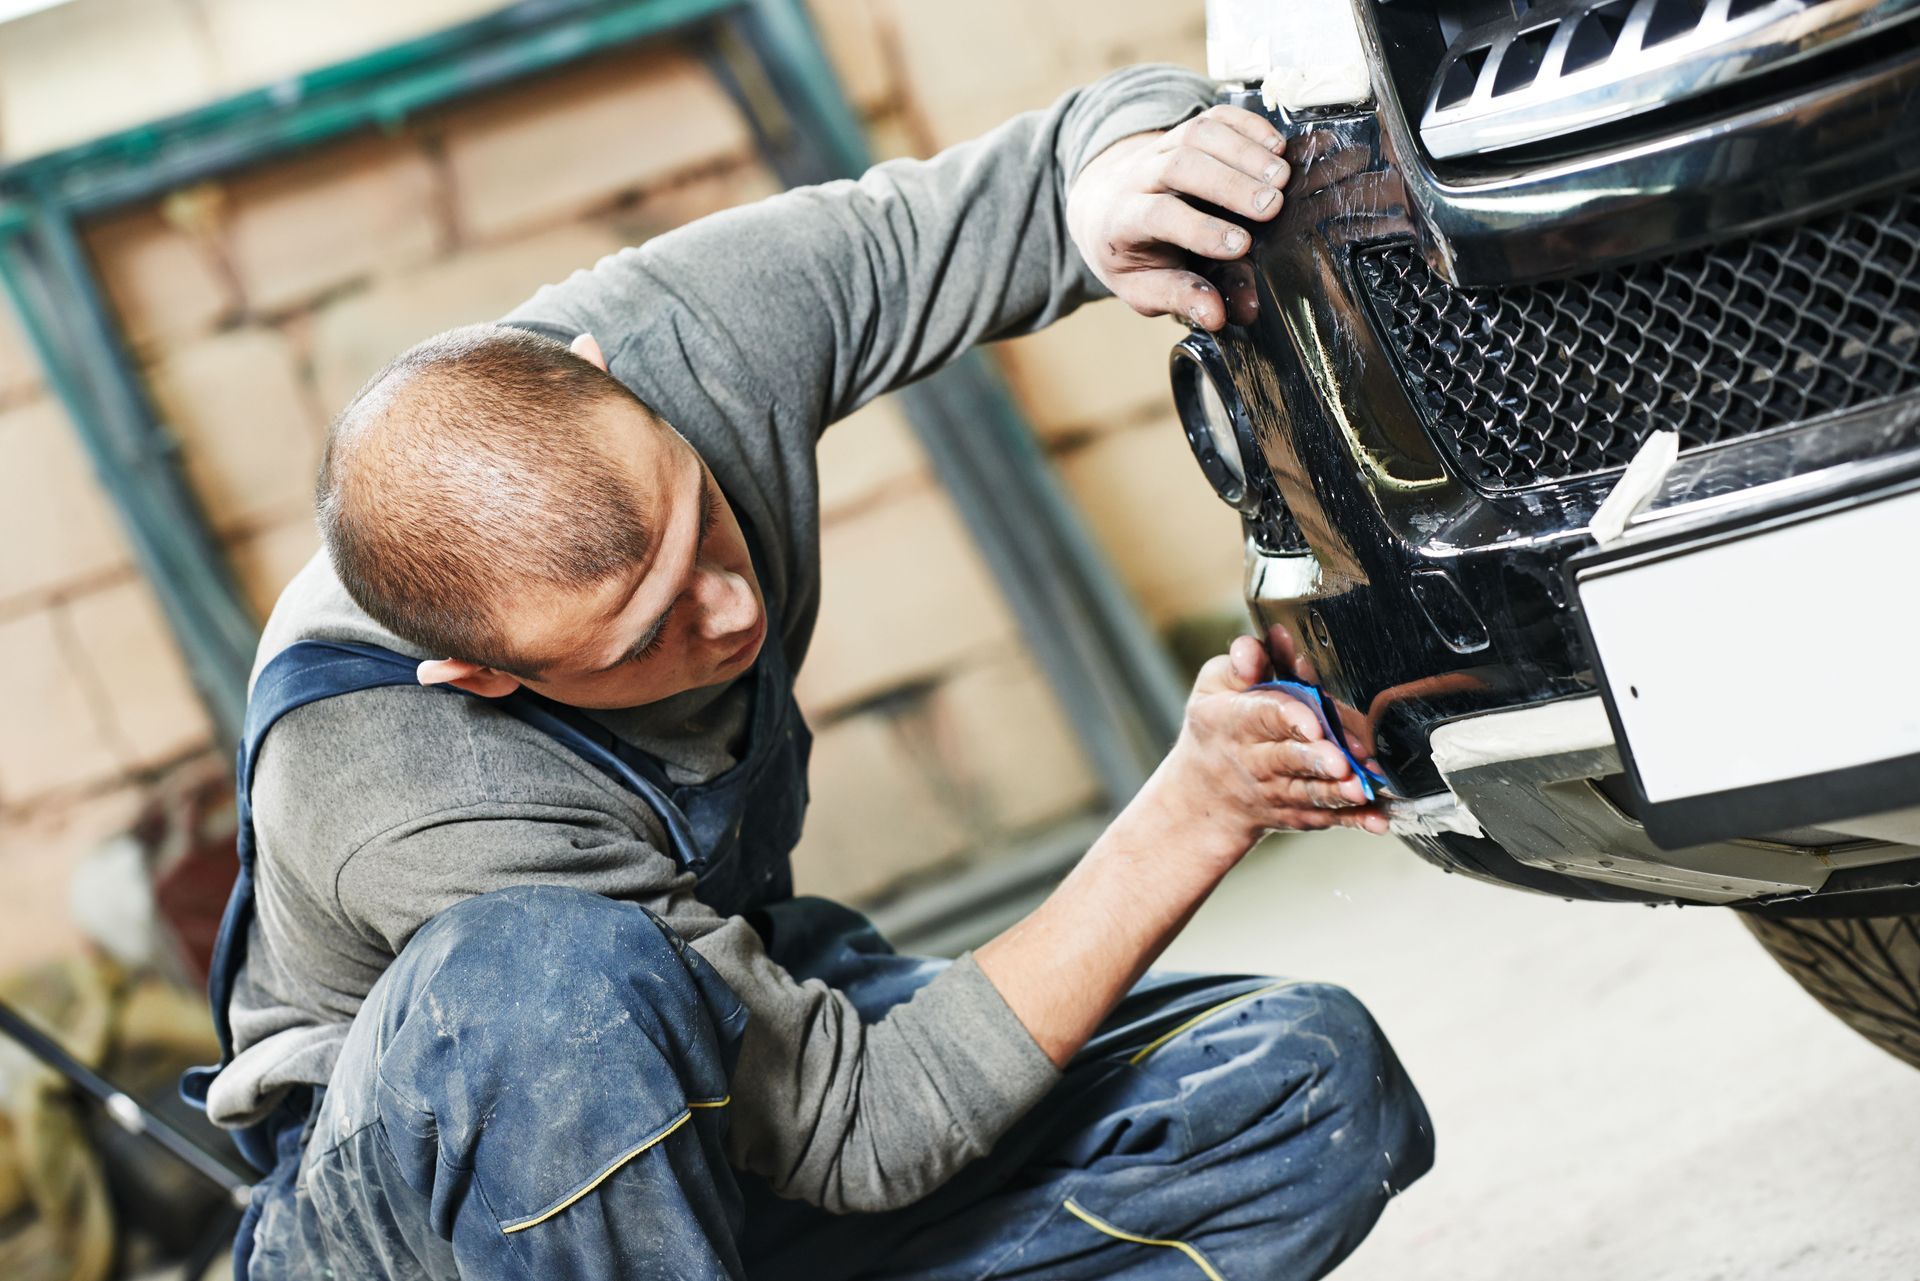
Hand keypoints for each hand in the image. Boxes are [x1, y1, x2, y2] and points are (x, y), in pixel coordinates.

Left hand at [1066, 105, 1289, 331]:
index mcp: (1123, 219)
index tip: (1241, 245)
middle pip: (1180, 166)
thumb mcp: (1143, 288)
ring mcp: (1161, 147)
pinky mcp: (1184, 131)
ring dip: (1244, 151)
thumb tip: (1217, 315)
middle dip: (1229, 184)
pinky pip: (1213, 117)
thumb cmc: (1131, 255)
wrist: (1104, 207)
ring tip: (1282, 176)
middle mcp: (1138, 176)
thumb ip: (1178, 299)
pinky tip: (1276, 145)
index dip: (1200, 229)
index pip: (1159, 216)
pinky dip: (1247, 124)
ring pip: (1198, 134)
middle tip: (1273, 205)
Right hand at [1142, 635, 1388, 868]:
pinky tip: (1377, 819)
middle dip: (1316, 760)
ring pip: (1308, 791)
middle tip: (1341, 761)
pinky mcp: (1298, 812)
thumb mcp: (1215, 685)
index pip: (1263, 716)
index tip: (1313, 724)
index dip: (1290, 718)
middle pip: (1289, 759)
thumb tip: (1269, 640)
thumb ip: (1244, 660)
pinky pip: (1327, 817)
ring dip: (1336, 791)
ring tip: (1361, 787)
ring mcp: (1277, 791)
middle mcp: (1254, 760)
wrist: (1206, 792)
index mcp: (1234, 721)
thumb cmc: (1219, 726)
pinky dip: (1354, 820)